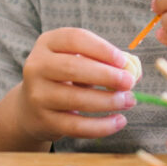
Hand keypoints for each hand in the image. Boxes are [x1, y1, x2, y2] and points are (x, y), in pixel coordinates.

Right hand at [15, 27, 136, 141]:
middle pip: (73, 67)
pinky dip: (102, 126)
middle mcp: (37, 66)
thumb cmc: (66, 78)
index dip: (102, 49)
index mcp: (47, 43)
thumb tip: (135, 71)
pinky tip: (119, 121)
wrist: (31, 107)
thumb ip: (106, 62)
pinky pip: (76, 126)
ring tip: (129, 101)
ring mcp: (37, 95)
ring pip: (76, 99)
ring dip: (108, 101)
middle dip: (106, 75)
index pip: (75, 39)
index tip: (123, 61)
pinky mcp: (43, 121)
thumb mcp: (79, 61)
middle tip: (129, 83)